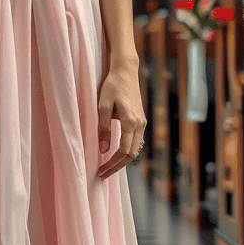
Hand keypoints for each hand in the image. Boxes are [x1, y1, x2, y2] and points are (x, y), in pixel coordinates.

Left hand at [96, 63, 145, 178]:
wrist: (126, 71)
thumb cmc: (112, 85)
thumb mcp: (103, 105)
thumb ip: (103, 128)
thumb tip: (104, 150)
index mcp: (130, 122)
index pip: (123, 151)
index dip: (112, 164)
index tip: (100, 171)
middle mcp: (139, 125)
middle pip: (131, 155)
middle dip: (117, 166)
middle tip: (103, 174)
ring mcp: (142, 122)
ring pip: (135, 149)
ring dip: (123, 160)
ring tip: (108, 166)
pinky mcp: (141, 119)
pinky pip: (136, 141)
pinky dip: (127, 151)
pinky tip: (116, 153)